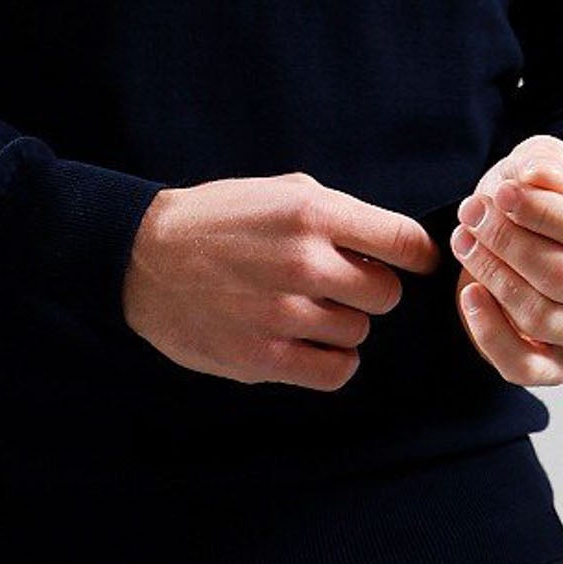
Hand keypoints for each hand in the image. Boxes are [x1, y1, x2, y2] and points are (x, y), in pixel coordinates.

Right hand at [122, 170, 440, 389]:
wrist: (145, 257)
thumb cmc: (220, 219)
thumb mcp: (282, 192)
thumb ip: (341, 216)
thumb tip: (396, 247)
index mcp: (312, 213)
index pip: (404, 242)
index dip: (417, 256)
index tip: (412, 262)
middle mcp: (303, 263)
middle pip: (386, 294)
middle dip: (368, 288)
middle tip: (337, 282)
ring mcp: (283, 314)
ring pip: (359, 332)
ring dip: (342, 323)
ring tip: (305, 307)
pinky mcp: (263, 358)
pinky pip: (336, 371)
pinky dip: (332, 360)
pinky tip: (310, 342)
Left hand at [451, 134, 562, 385]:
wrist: (521, 238)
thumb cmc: (534, 200)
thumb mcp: (537, 167)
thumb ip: (542, 163)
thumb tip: (540, 176)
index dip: (542, 213)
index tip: (499, 193)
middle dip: (507, 242)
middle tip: (470, 214)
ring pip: (541, 317)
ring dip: (492, 276)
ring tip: (463, 242)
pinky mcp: (560, 368)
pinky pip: (524, 365)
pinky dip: (489, 331)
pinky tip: (469, 294)